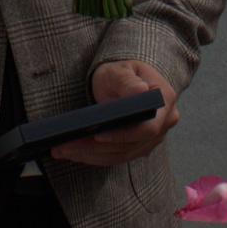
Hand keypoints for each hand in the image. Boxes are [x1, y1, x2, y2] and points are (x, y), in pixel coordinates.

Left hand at [53, 59, 178, 165]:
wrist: (124, 81)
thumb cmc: (122, 72)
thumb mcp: (120, 70)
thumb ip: (127, 81)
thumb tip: (139, 91)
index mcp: (164, 100)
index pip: (148, 127)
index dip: (123, 135)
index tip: (98, 136)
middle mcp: (164, 122)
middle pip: (130, 144)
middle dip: (96, 147)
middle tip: (66, 146)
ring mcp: (153, 137)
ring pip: (121, 153)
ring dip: (90, 154)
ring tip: (62, 150)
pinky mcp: (139, 146)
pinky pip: (117, 156)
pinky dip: (94, 156)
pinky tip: (74, 153)